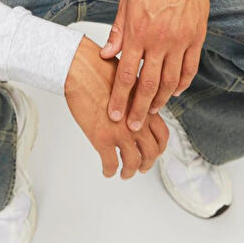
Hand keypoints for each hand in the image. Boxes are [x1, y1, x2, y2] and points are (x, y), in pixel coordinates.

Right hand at [64, 35, 168, 178]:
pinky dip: (110, 171)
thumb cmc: (100, 69)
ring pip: (133, 163)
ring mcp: (121, 133)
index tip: (153, 151)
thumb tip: (137, 108)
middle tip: (141, 167)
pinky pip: (111, 164)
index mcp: (144, 108)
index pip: (162, 135)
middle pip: (151, 152)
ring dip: (130, 171)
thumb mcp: (128, 81)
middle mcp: (138, 123)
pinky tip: (107, 171)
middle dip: (147, 163)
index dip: (158, 147)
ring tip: (124, 173)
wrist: (81, 70)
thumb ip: (136, 98)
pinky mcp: (102, 139)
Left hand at [99, 0, 212, 132]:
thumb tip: (106, 55)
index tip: (115, 114)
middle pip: (148, 85)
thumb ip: (117, 32)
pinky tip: (174, 92)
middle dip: (139, 109)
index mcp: (138, 32)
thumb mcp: (126, 3)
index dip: (120, 98)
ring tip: (152, 112)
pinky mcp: (196, 38)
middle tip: (134, 126)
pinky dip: (182, 84)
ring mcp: (180, 41)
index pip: (127, 74)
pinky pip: (189, 69)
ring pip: (170, 81)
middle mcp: (159, 40)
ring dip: (160, 101)